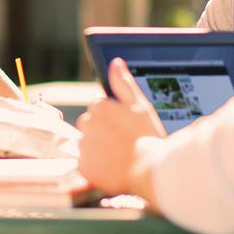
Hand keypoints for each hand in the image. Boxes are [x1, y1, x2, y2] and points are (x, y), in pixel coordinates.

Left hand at [76, 58, 165, 195]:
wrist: (150, 171)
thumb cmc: (147, 138)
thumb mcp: (140, 106)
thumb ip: (123, 83)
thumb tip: (115, 62)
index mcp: (100, 107)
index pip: (99, 110)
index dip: (113, 120)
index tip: (125, 129)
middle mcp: (87, 124)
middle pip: (90, 126)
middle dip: (103, 133)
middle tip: (123, 143)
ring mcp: (83, 145)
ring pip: (87, 144)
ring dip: (99, 149)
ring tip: (119, 156)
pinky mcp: (83, 166)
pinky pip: (86, 164)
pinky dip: (96, 166)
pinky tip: (112, 167)